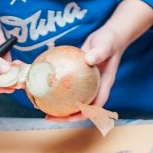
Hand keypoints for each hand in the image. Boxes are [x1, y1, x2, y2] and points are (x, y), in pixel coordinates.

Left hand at [48, 0, 152, 120]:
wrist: (110, 35)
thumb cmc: (110, 41)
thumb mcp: (106, 46)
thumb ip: (99, 52)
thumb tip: (88, 60)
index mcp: (104, 84)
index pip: (96, 105)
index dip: (84, 114)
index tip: (70, 117)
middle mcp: (95, 87)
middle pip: (81, 108)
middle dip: (66, 115)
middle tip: (48, 116)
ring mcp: (87, 83)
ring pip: (73, 99)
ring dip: (60, 106)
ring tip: (42, 108)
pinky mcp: (79, 76)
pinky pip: (67, 86)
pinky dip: (57, 90)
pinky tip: (43, 87)